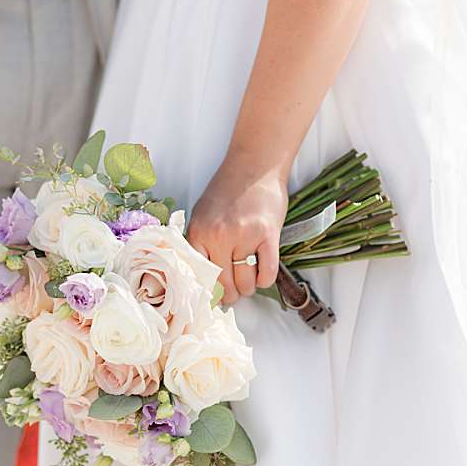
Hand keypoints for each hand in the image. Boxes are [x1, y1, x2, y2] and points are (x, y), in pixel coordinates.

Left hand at [186, 157, 286, 303]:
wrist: (253, 166)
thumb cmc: (227, 190)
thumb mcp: (202, 215)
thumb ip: (201, 242)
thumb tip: (203, 277)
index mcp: (198, 233)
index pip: (199, 276)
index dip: (208, 292)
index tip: (213, 298)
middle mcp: (219, 237)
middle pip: (224, 284)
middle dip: (230, 295)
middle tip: (234, 294)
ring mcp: (244, 236)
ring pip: (246, 282)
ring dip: (249, 289)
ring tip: (249, 284)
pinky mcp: (268, 234)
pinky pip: (267, 272)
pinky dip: (266, 280)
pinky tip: (263, 277)